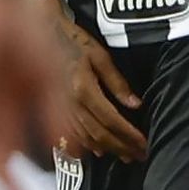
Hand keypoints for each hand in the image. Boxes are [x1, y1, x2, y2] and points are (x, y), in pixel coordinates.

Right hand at [50, 12, 145, 161]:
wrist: (44, 33)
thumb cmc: (73, 40)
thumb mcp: (100, 55)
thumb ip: (117, 82)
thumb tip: (136, 104)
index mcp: (83, 89)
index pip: (112, 120)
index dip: (130, 135)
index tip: (144, 144)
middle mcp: (71, 102)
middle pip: (100, 134)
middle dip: (122, 147)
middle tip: (140, 155)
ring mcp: (61, 107)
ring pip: (86, 138)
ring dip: (108, 149)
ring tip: (125, 155)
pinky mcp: (55, 107)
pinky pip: (71, 133)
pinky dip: (87, 145)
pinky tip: (98, 150)